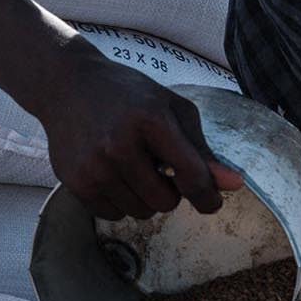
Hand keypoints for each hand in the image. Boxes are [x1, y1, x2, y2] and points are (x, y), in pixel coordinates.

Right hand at [30, 51, 246, 219]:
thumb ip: (201, 150)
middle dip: (169, 191)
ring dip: (144, 197)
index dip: (208, 196)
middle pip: (166, 203)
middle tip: (157, 167)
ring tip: (132, 167)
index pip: (191, 175)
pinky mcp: (74, 181)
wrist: (67, 86)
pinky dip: (119, 201)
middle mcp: (119, 144)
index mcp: (151, 120)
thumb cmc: (128, 95)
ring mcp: (94, 166)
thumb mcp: (171, 109)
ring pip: (140, 212)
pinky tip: (112, 174)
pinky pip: (112, 215)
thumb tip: (233, 186)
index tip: (212, 202)